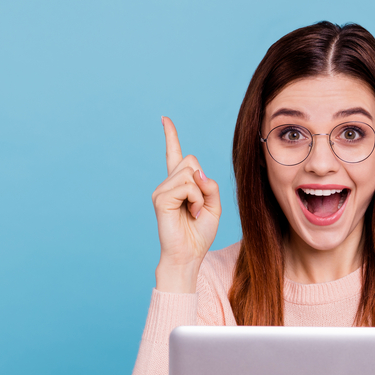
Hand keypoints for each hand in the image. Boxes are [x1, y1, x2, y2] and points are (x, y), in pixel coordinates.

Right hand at [152, 116, 220, 292]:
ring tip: (194, 212)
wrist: (188, 255)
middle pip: (191, 161)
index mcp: (179, 184)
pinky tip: (190, 213)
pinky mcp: (160, 198)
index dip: (171, 136)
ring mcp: (162, 190)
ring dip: (200, 194)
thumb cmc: (200, 233)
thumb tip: (197, 172)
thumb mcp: (214, 206)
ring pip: (190, 173)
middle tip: (199, 206)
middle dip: (203, 182)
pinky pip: (187, 186)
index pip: (175, 155)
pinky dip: (195, 200)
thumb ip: (210, 185)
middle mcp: (168, 184)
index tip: (165, 119)